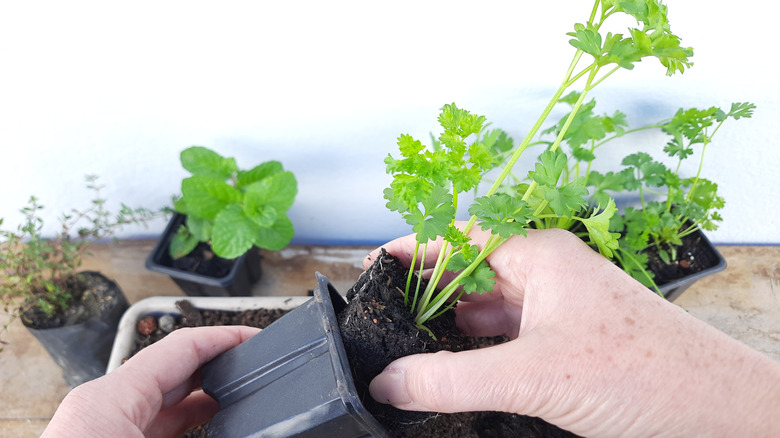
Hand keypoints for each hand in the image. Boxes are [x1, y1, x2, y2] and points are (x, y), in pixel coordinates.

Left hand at [42, 326, 259, 437]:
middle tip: (255, 372)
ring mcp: (102, 428)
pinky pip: (152, 425)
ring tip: (239, 403)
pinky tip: (209, 429)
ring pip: (163, 401)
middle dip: (216, 370)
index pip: (180, 347)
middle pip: (173, 371)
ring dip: (202, 400)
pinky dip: (183, 423)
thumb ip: (201, 430)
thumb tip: (253, 432)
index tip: (257, 340)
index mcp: (111, 399)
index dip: (225, 338)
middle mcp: (103, 407)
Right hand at [366, 227, 779, 436]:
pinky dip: (481, 349)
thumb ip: (450, 380)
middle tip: (387, 314)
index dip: (417, 247)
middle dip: (430, 290)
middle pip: (473, 271)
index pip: (462, 237)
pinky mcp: (571, 343)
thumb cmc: (646, 372)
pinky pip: (511, 335)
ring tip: (412, 342)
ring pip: (493, 306)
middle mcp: (550, 274)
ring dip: (454, 324)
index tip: (378, 263)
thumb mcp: (532, 375)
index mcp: (541, 256)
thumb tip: (390, 382)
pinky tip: (460, 367)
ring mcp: (562, 309)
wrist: (716, 412)